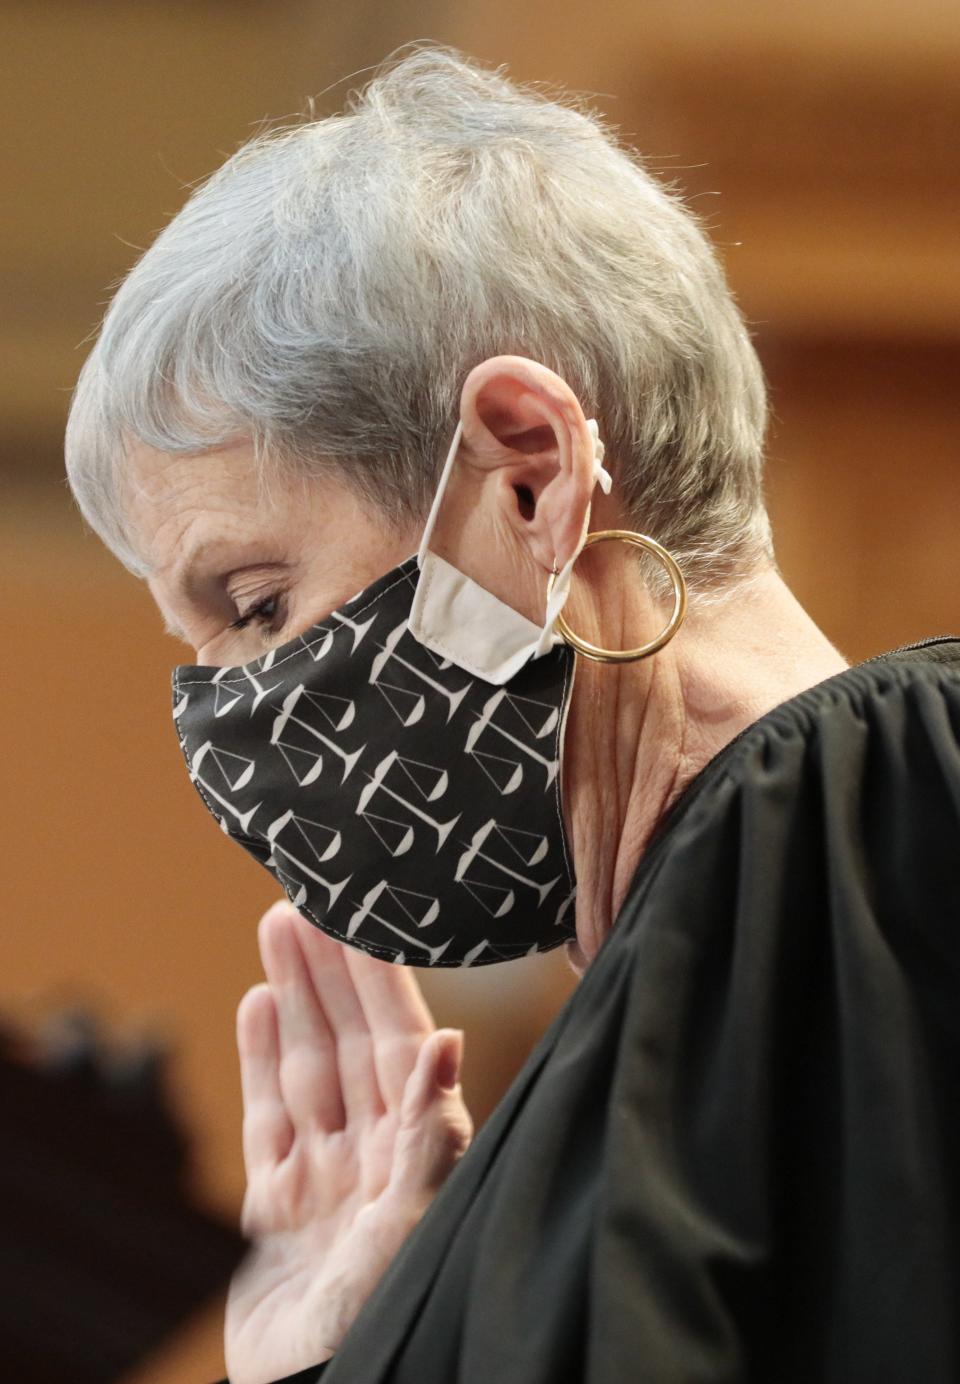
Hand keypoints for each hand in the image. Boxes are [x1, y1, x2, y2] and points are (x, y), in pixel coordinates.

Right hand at [225, 901, 472, 1383]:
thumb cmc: (382, 1321)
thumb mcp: (413, 1226)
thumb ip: (429, 1136)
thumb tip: (448, 1043)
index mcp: (415, 1149)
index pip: (399, 1042)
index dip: (379, 980)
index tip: (360, 921)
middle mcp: (373, 1151)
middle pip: (348, 1040)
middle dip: (328, 974)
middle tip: (303, 904)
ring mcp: (325, 1174)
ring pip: (307, 1065)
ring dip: (292, 1000)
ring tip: (277, 934)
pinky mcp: (279, 1206)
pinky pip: (270, 1115)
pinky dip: (259, 1060)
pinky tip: (255, 1005)